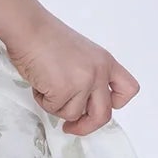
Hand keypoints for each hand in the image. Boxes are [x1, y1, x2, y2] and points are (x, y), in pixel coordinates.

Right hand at [8, 11, 139, 136]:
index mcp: (106, 62)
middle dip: (86, 126)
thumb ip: (87, 75)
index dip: (115, 104)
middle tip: (71, 128)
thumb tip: (80, 102)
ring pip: (72, 114)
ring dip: (55, 106)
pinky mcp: (64, 90)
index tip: (97, 107)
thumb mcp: (80, 54)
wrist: (29, 28)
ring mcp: (83, 82)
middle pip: (104, 115)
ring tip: (45, 84)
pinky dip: (42, 100)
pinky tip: (39, 82)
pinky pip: (53, 108)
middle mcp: (99, 73)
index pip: (128, 90)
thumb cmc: (46, 37)